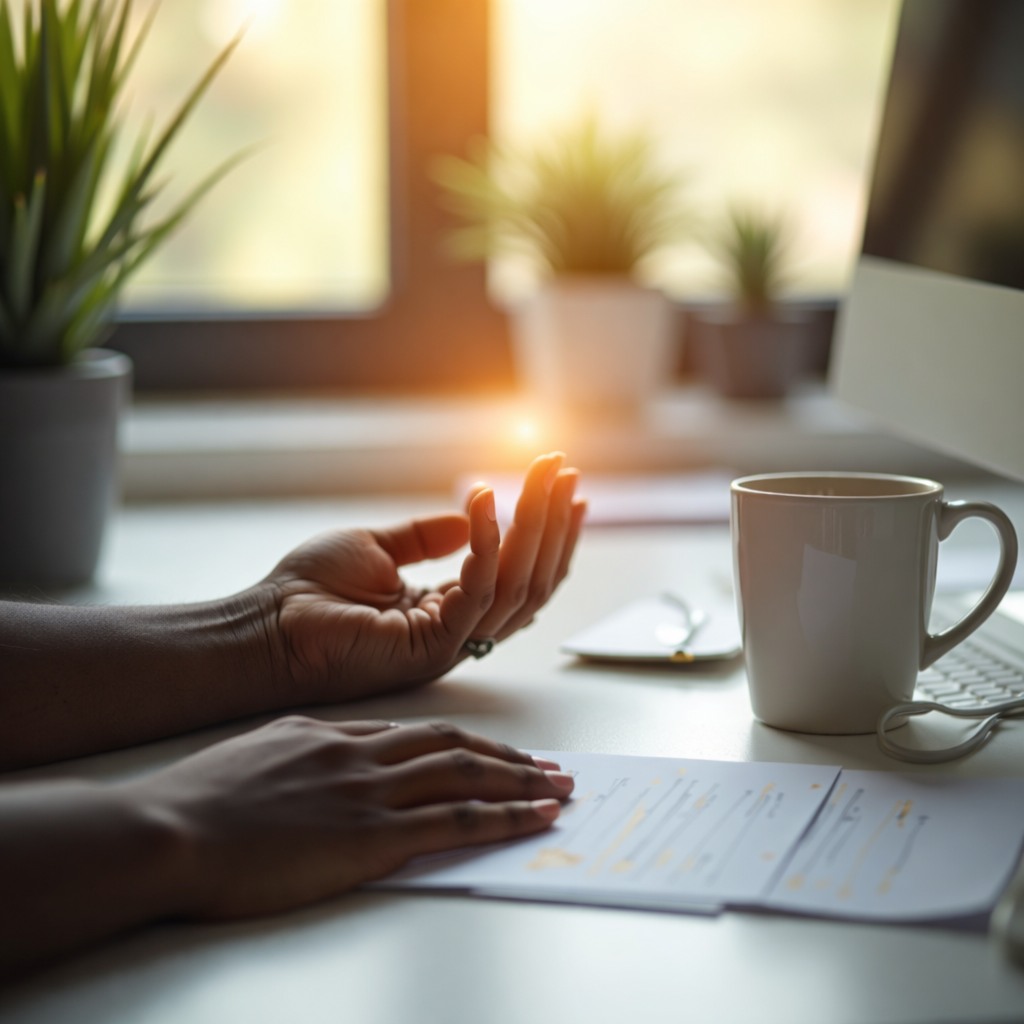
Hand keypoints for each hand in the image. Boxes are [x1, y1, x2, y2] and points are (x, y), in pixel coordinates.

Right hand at [138, 716, 573, 918]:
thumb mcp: (260, 754)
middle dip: (508, 754)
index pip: (415, 732)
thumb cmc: (202, 799)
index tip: (490, 748)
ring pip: (464, 774)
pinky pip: (454, 821)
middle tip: (549, 765)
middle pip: (453, 744)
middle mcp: (362, 754)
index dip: (461, 740)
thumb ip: (305, 753)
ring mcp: (370, 792)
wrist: (173, 827)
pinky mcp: (371, 836)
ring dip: (520, 780)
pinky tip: (533, 818)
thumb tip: (331, 759)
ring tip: (558, 788)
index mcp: (333, 734)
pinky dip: (502, 816)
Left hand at [262, 452, 584, 700]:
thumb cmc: (307, 592)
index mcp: (447, 614)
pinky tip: (488, 498)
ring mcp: (450, 644)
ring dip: (538, 527)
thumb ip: (424, 537)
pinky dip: (490, 540)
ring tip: (547, 479)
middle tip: (565, 474)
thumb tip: (471, 516)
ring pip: (519, 585)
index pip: (515, 575)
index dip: (544, 534)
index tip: (562, 489)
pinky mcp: (433, 645)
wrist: (264, 629)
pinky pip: (479, 588)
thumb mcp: (375, 548)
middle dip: (553, 524)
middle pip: (530, 579)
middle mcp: (458, 632)